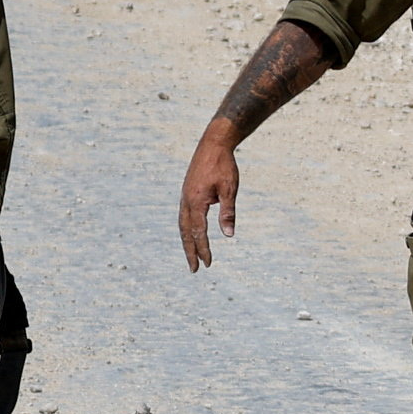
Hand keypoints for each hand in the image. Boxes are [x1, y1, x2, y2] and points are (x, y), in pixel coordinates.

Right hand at [177, 122, 241, 269]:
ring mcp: (184, 197)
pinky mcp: (187, 192)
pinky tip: (192, 234)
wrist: (213, 143)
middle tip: (195, 269)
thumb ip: (228, 212)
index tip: (208, 264)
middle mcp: (186, 201)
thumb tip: (228, 235)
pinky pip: (184, 216)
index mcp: (196, 202)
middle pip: (186, 233)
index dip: (203, 250)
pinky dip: (186, 229)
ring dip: (187, 242)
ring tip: (192, 256)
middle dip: (190, 251)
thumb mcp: (229, 189)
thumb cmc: (224, 165)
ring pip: (183, 225)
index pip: (199, 232)